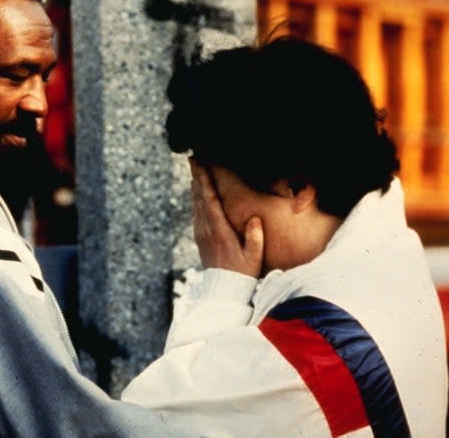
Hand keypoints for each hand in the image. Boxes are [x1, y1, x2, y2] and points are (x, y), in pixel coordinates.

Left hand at [190, 158, 263, 277]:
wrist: (224, 290)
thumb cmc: (243, 273)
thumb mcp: (254, 258)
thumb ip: (255, 238)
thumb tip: (254, 218)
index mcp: (219, 231)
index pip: (210, 200)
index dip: (204, 181)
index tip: (201, 166)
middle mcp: (206, 229)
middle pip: (199, 197)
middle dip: (196, 177)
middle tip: (193, 158)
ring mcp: (201, 233)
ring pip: (195, 203)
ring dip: (195, 185)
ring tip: (194, 169)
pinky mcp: (199, 237)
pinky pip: (195, 212)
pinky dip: (195, 198)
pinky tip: (196, 191)